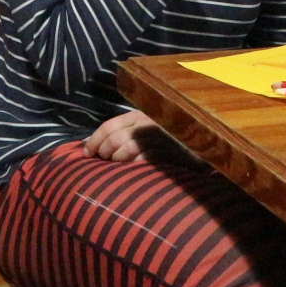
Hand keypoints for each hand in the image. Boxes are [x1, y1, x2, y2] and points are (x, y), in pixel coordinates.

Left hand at [83, 110, 203, 167]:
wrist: (200, 146)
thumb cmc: (167, 140)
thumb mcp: (145, 130)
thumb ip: (123, 133)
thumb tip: (90, 145)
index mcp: (139, 115)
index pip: (109, 125)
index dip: (93, 140)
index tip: (85, 153)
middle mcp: (147, 123)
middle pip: (114, 138)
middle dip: (103, 152)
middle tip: (101, 162)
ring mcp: (157, 137)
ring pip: (125, 149)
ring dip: (116, 160)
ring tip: (115, 167)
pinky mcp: (167, 152)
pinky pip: (142, 160)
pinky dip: (131, 166)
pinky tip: (131, 171)